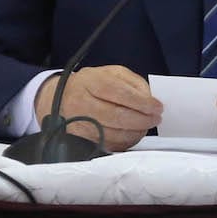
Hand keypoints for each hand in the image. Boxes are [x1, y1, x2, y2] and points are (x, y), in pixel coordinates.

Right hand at [34, 65, 163, 151]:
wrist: (58, 98)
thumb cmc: (92, 84)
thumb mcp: (112, 73)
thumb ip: (133, 82)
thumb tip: (150, 99)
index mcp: (92, 82)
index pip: (120, 93)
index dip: (142, 102)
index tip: (158, 107)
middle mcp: (82, 103)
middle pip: (117, 116)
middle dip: (142, 120)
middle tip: (156, 119)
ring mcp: (79, 123)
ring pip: (113, 134)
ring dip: (136, 132)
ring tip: (146, 126)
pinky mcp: (80, 139)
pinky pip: (108, 144)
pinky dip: (125, 141)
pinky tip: (133, 134)